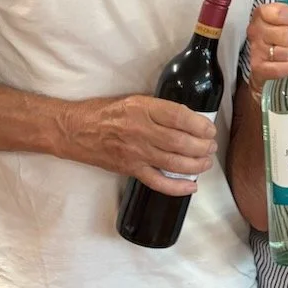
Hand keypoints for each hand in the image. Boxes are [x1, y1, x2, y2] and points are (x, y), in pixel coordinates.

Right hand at [66, 95, 218, 196]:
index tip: (209, 128)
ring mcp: (136, 153)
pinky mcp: (130, 169)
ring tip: (206, 162)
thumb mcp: (134, 100)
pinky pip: (158, 182)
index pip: (179, 116)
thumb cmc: (104, 112)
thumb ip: (159, 109)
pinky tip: (192, 186)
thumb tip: (187, 119)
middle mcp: (141, 130)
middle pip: (181, 142)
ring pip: (174, 162)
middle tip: (211, 146)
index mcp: (143, 108)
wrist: (75, 130)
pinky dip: (177, 187)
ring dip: (196, 164)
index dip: (200, 124)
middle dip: (203, 146)